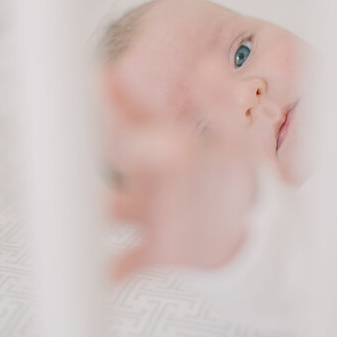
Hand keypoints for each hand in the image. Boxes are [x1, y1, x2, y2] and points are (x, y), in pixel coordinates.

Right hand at [100, 66, 258, 279]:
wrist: (241, 226)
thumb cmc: (229, 175)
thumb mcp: (232, 138)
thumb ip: (219, 105)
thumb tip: (208, 64)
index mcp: (161, 143)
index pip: (134, 115)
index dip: (119, 96)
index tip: (103, 76)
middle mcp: (145, 174)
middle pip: (130, 157)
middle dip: (139, 147)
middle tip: (157, 141)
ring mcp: (146, 212)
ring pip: (115, 209)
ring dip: (103, 209)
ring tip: (94, 207)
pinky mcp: (155, 250)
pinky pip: (128, 261)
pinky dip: (115, 268)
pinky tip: (106, 272)